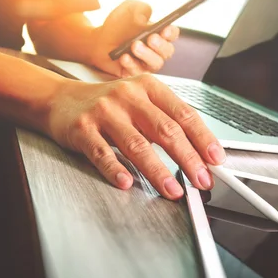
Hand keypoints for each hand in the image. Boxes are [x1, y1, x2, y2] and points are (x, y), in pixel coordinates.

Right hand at [47, 74, 225, 199]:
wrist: (62, 99)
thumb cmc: (108, 104)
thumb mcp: (139, 101)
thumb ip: (164, 121)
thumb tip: (198, 153)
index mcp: (148, 87)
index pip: (183, 113)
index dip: (203, 138)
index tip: (215, 159)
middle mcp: (127, 96)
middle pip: (164, 130)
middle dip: (188, 158)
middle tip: (201, 180)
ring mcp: (104, 112)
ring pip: (136, 144)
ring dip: (158, 171)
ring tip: (172, 190)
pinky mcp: (82, 129)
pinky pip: (101, 152)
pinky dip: (115, 169)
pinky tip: (126, 182)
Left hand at [89, 0, 179, 76]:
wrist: (99, 39)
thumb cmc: (118, 23)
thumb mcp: (129, 9)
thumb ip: (141, 8)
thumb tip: (147, 16)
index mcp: (160, 33)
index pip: (172, 34)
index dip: (171, 32)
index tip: (164, 29)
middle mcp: (157, 50)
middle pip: (167, 51)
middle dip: (160, 45)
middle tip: (151, 38)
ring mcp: (147, 63)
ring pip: (155, 64)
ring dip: (146, 55)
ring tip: (134, 46)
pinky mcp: (135, 73)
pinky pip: (137, 72)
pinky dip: (131, 64)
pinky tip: (124, 57)